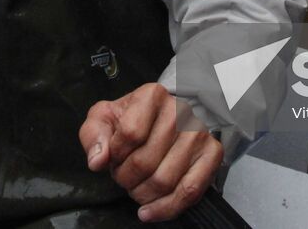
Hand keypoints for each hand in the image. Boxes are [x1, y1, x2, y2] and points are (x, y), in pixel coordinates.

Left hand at [79, 83, 222, 222]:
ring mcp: (199, 133)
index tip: (113, 157)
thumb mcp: (104, 119)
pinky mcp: (213, 154)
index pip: (130, 133)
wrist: (162, 120)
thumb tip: (98, 160)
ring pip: (165, 181)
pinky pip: (189, 192)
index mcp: (152, 95)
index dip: (116, 154)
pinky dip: (166, 208)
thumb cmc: (130, 120)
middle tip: (123, 176)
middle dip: (126, 178)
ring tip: (136, 187)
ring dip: (142, 194)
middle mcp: (180, 110)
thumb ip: (94, 135)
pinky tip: (149, 211)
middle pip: (146, 161)